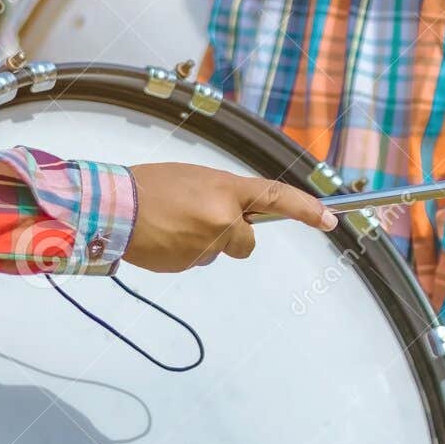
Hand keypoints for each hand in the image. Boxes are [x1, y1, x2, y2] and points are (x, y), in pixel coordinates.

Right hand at [124, 163, 336, 272]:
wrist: (114, 207)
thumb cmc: (152, 187)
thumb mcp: (196, 179)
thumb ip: (224, 196)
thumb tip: (239, 215)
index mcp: (226, 190)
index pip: (277, 198)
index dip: (306, 209)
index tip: (330, 219)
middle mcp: (222, 218)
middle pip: (247, 241)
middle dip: (232, 236)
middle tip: (198, 218)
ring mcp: (206, 244)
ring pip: (219, 252)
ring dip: (203, 242)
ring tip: (173, 224)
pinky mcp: (188, 263)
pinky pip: (197, 261)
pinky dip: (184, 252)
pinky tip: (164, 237)